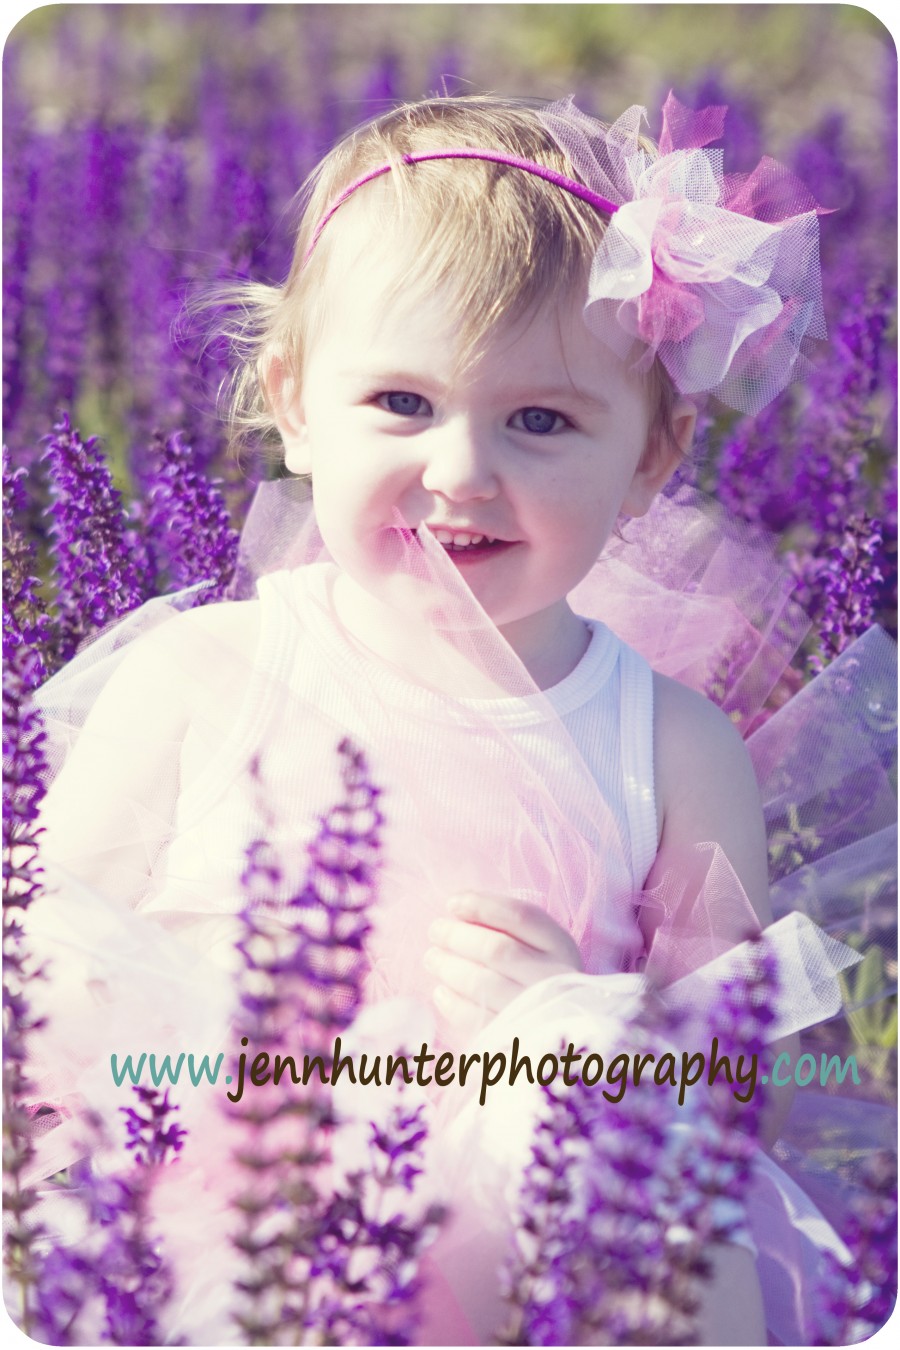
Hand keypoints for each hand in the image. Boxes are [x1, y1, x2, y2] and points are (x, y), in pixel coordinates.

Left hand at [424, 892, 582, 1031]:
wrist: (566, 1029)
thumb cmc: (540, 974)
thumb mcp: (537, 944)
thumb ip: (506, 925)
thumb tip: (457, 908)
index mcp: (560, 946)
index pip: (520, 916)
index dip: (481, 905)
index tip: (451, 903)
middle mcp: (554, 977)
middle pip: (497, 950)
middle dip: (457, 937)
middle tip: (435, 930)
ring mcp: (536, 1012)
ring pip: (483, 985)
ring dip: (449, 968)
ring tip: (432, 958)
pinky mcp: (516, 1040)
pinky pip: (477, 1020)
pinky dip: (453, 1004)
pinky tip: (441, 992)